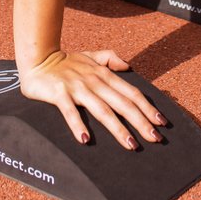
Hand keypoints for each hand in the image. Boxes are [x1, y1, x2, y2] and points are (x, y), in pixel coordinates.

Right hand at [18, 49, 168, 149]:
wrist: (39, 59)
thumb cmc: (66, 61)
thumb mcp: (91, 55)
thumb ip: (110, 57)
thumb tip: (128, 66)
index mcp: (104, 74)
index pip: (130, 92)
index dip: (147, 107)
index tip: (161, 121)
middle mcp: (94, 81)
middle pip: (122, 104)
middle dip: (141, 121)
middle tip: (155, 138)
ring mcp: (77, 88)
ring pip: (102, 110)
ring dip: (118, 128)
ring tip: (131, 144)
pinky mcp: (60, 94)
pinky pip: (70, 112)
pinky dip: (77, 125)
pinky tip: (85, 140)